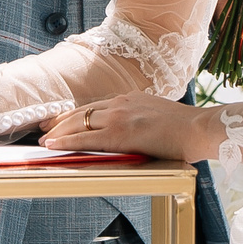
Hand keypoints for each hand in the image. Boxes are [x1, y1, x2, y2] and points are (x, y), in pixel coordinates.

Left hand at [37, 93, 212, 162]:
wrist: (200, 128)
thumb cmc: (186, 128)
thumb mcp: (158, 114)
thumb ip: (141, 118)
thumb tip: (134, 129)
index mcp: (130, 98)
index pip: (94, 106)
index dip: (74, 114)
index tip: (60, 119)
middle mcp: (121, 103)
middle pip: (81, 111)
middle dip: (59, 121)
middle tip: (42, 128)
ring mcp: (119, 116)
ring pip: (78, 123)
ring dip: (57, 132)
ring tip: (43, 139)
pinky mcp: (121, 133)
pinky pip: (86, 138)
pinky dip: (66, 141)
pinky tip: (53, 145)